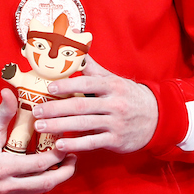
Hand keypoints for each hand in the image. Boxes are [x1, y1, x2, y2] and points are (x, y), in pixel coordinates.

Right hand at [0, 89, 76, 193]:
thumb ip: (3, 111)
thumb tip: (10, 91)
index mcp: (2, 168)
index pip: (38, 164)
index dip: (56, 154)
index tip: (65, 141)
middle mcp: (6, 186)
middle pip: (44, 183)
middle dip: (64, 171)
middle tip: (74, 156)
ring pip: (39, 190)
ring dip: (56, 178)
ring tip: (67, 163)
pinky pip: (31, 191)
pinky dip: (43, 181)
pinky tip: (50, 169)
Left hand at [32, 58, 157, 153]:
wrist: (156, 117)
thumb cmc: (129, 96)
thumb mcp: (114, 80)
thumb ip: (94, 69)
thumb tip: (78, 50)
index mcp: (111, 86)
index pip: (87, 83)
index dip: (67, 85)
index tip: (49, 88)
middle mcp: (114, 103)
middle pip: (81, 105)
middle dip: (56, 108)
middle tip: (36, 110)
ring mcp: (115, 123)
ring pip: (83, 124)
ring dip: (59, 126)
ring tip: (40, 126)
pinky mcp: (116, 140)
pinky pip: (92, 142)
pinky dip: (75, 143)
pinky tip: (60, 144)